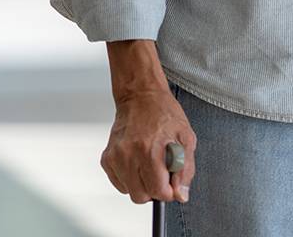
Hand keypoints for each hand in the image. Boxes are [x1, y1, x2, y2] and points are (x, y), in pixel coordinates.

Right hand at [101, 85, 196, 204]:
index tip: (172, 183)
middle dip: (154, 189)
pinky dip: (130, 178)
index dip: (169, 191)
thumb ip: (185, 169)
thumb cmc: (164, 113)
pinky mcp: (107, 158)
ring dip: (142, 184)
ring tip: (149, 164)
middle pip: (141, 196)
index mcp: (151, 150)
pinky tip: (138, 162)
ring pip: (129, 191)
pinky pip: (119, 183)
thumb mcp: (186, 137)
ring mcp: (116, 157)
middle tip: (161, 172)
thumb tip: (181, 194)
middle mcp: (130, 154)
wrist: (140, 96)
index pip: (158, 191)